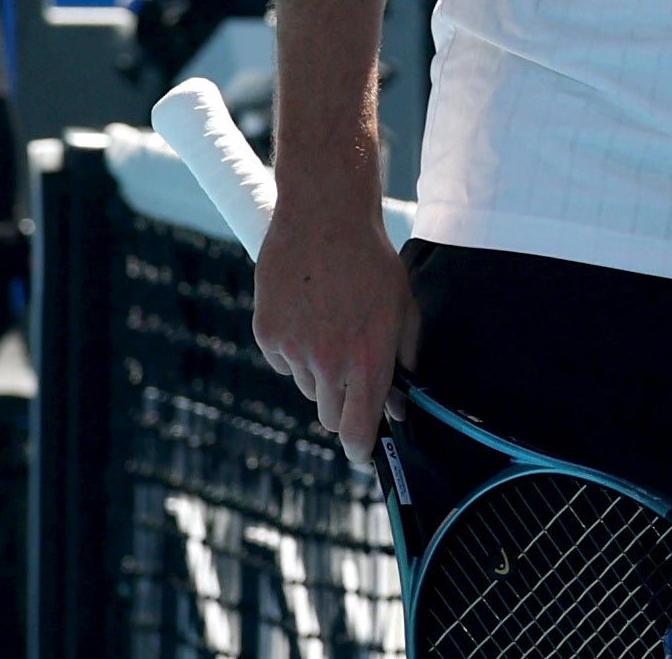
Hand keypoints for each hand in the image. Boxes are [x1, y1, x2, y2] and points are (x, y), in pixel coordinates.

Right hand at [253, 191, 419, 465]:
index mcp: (367, 360)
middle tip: (354, 375)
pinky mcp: (267, 335)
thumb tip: (402, 401)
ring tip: (333, 326)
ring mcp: (293, 351)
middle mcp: (327, 363)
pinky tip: (308, 313)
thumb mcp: (403, 308)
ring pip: (307, 387)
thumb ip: (404, 358)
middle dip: (344, 407)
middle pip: (330, 415)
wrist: (325, 217)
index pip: (357, 429)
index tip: (364, 453)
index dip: (361, 448)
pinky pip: (284, 361)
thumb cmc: (371, 261)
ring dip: (320, 373)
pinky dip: (295, 350)